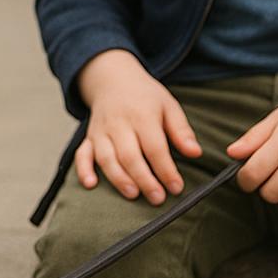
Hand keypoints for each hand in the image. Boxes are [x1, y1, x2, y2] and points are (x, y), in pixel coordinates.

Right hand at [74, 49, 201, 204]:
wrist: (113, 79)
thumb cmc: (145, 97)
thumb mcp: (168, 106)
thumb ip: (181, 131)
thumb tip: (195, 153)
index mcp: (142, 115)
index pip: (155, 147)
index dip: (166, 170)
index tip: (177, 187)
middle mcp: (119, 123)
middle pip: (129, 155)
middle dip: (144, 179)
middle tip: (158, 198)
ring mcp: (101, 131)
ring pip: (106, 158)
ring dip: (119, 178)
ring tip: (133, 195)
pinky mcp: (89, 137)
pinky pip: (82, 154)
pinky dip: (84, 170)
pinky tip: (91, 184)